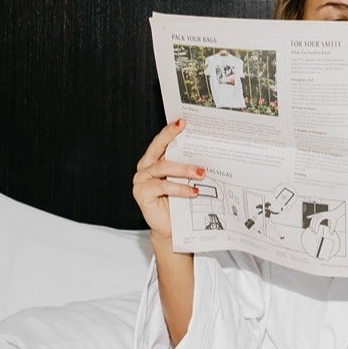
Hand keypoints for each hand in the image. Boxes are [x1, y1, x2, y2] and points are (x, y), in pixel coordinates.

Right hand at [132, 118, 203, 245]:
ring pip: (162, 167)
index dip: (170, 130)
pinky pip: (162, 186)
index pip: (162, 142)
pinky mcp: (141, 192)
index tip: (182, 121)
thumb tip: (206, 151)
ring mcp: (141, 179)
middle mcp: (146, 167)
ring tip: (201, 172)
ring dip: (184, 169)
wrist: (173, 228)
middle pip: (157, 148)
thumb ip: (188, 166)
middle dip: (171, 137)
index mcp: (155, 160)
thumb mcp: (186, 180)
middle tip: (185, 129)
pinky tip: (193, 191)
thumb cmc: (180, 203)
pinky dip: (179, 187)